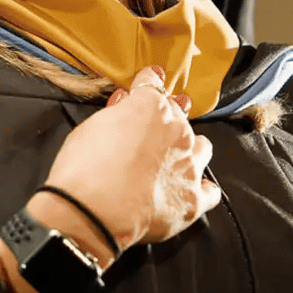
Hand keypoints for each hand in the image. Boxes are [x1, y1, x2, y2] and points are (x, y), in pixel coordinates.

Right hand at [31, 66, 218, 257]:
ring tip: (173, 157)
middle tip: (149, 127)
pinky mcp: (193, 200)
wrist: (91, 211)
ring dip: (190, 148)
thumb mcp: (91, 126)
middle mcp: (178, 132)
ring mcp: (189, 166)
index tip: (148, 81)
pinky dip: (201, 188)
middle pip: (179, 116)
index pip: (153, 85)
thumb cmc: (83, 167)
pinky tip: (188, 189)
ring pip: (202, 148)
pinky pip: (209, 191)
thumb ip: (116, 113)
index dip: (148, 82)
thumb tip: (125, 105)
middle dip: (165, 117)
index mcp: (151, 108)